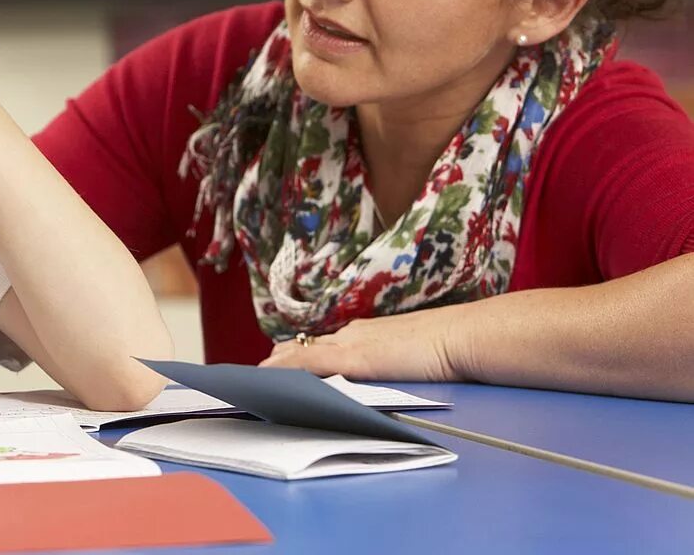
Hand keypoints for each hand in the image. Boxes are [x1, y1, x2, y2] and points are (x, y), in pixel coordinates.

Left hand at [259, 306, 463, 381]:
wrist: (460, 336)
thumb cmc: (447, 346)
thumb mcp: (410, 355)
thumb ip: (389, 364)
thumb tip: (377, 377)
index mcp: (365, 333)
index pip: (322, 344)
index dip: (297, 355)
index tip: (278, 361)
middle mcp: (352, 334)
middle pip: (305, 347)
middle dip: (279, 361)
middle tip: (255, 374)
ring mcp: (352, 344)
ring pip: (302, 354)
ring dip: (277, 368)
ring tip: (251, 379)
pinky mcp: (356, 359)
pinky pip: (312, 364)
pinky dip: (289, 371)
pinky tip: (271, 378)